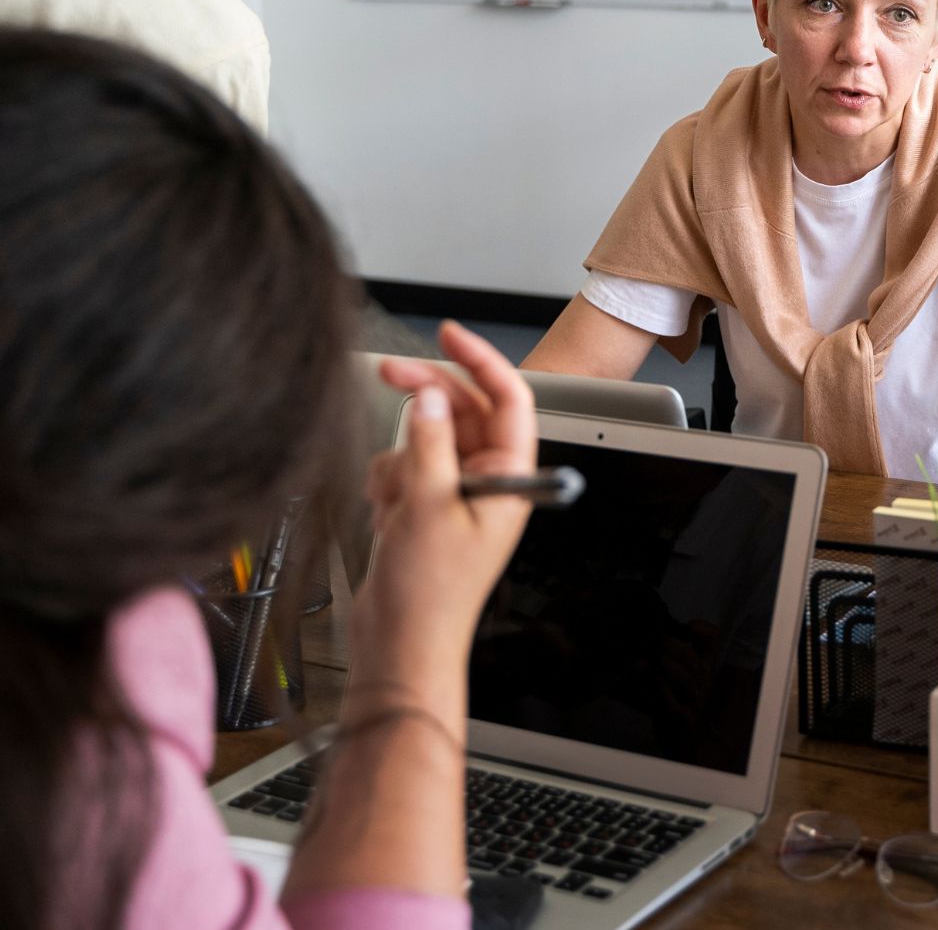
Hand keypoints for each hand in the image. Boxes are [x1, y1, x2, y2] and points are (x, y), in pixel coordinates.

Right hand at [354, 321, 537, 686]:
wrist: (400, 647)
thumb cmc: (429, 596)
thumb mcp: (428, 506)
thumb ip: (429, 445)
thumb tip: (431, 397)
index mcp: (511, 477)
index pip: (508, 399)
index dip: (482, 361)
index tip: (450, 333)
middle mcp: (488, 480)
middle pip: (461, 410)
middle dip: (426, 398)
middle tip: (388, 373)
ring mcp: (455, 493)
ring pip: (425, 438)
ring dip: (400, 458)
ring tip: (394, 500)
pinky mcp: (424, 507)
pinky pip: (403, 467)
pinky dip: (387, 481)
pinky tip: (384, 515)